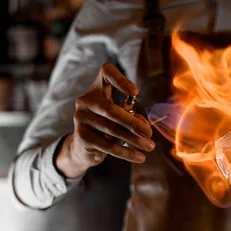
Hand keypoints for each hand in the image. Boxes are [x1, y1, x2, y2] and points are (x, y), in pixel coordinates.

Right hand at [56, 63, 154, 177]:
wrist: (84, 147)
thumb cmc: (108, 127)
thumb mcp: (122, 119)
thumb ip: (134, 118)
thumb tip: (144, 126)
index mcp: (97, 89)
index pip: (106, 73)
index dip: (121, 80)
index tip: (135, 93)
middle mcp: (86, 100)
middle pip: (112, 109)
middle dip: (133, 123)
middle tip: (149, 133)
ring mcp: (81, 117)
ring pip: (111, 129)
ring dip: (133, 140)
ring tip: (149, 146)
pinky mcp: (81, 135)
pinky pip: (107, 145)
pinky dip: (125, 152)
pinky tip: (139, 157)